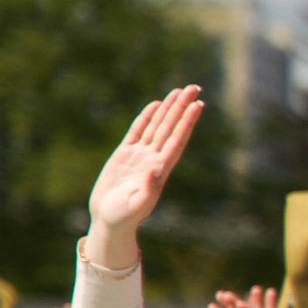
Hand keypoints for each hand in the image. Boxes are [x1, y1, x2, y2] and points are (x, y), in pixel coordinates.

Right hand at [87, 87, 203, 255]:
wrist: (109, 221)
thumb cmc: (124, 217)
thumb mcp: (137, 204)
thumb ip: (148, 188)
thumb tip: (157, 169)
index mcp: (160, 169)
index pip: (177, 140)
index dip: (187, 121)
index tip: (198, 105)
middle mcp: (153, 158)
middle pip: (170, 127)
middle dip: (182, 107)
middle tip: (194, 87)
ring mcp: (139, 156)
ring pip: (157, 126)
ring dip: (168, 109)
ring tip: (180, 91)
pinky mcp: (124, 155)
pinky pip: (137, 131)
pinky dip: (146, 117)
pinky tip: (156, 105)